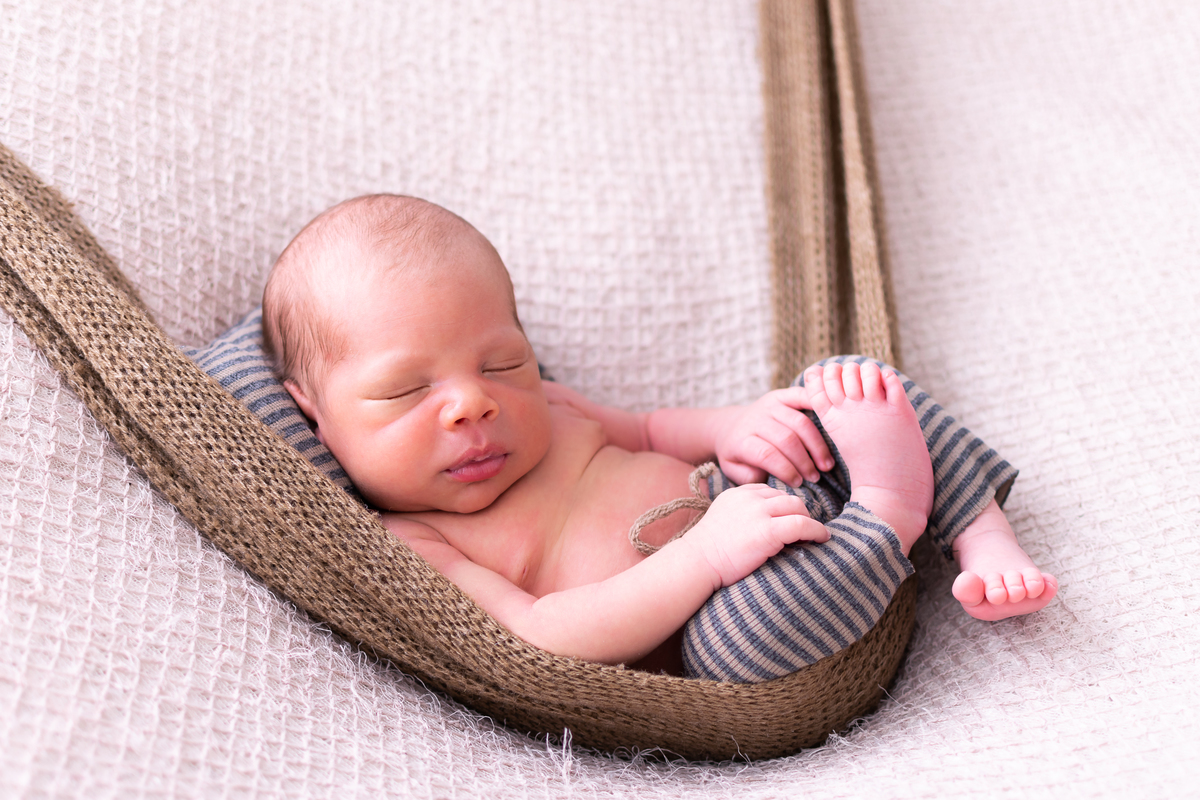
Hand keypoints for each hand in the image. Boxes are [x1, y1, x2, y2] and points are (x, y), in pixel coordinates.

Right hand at [685, 484, 828, 587]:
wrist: (697, 563)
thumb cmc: (708, 551)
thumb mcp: (723, 519)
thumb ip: (742, 513)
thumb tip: (765, 522)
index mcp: (738, 493)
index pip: (771, 492)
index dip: (783, 507)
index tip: (790, 520)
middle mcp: (749, 498)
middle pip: (788, 497)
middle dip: (799, 513)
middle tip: (804, 530)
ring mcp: (759, 512)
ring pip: (798, 507)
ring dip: (809, 521)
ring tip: (814, 535)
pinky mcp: (768, 531)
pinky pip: (803, 525)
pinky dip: (817, 531)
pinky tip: (822, 538)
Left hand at [712, 387, 833, 485]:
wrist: (730, 427)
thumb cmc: (738, 454)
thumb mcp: (734, 470)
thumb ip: (749, 476)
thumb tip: (770, 477)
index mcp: (742, 440)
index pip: (767, 455)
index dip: (786, 470)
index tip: (798, 483)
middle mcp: (756, 420)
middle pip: (786, 439)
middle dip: (804, 461)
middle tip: (816, 477)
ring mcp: (769, 405)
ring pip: (799, 422)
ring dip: (816, 445)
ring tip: (826, 464)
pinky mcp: (780, 396)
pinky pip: (801, 397)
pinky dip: (817, 406)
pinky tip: (831, 423)